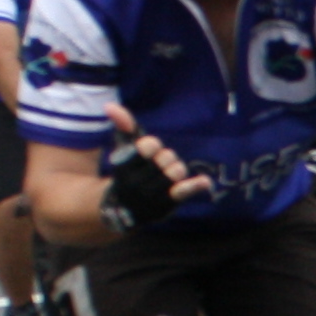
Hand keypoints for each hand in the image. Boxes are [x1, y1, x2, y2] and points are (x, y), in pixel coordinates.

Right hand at [96, 104, 203, 236]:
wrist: (126, 209)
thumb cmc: (131, 171)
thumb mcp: (125, 149)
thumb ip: (124, 126)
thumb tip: (110, 105)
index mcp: (123, 166)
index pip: (149, 145)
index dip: (153, 146)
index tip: (149, 152)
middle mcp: (135, 183)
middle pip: (166, 157)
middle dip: (167, 158)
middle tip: (159, 167)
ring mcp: (151, 196)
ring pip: (177, 171)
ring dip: (177, 170)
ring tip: (169, 176)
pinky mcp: (166, 205)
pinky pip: (183, 191)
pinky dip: (195, 185)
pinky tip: (205, 181)